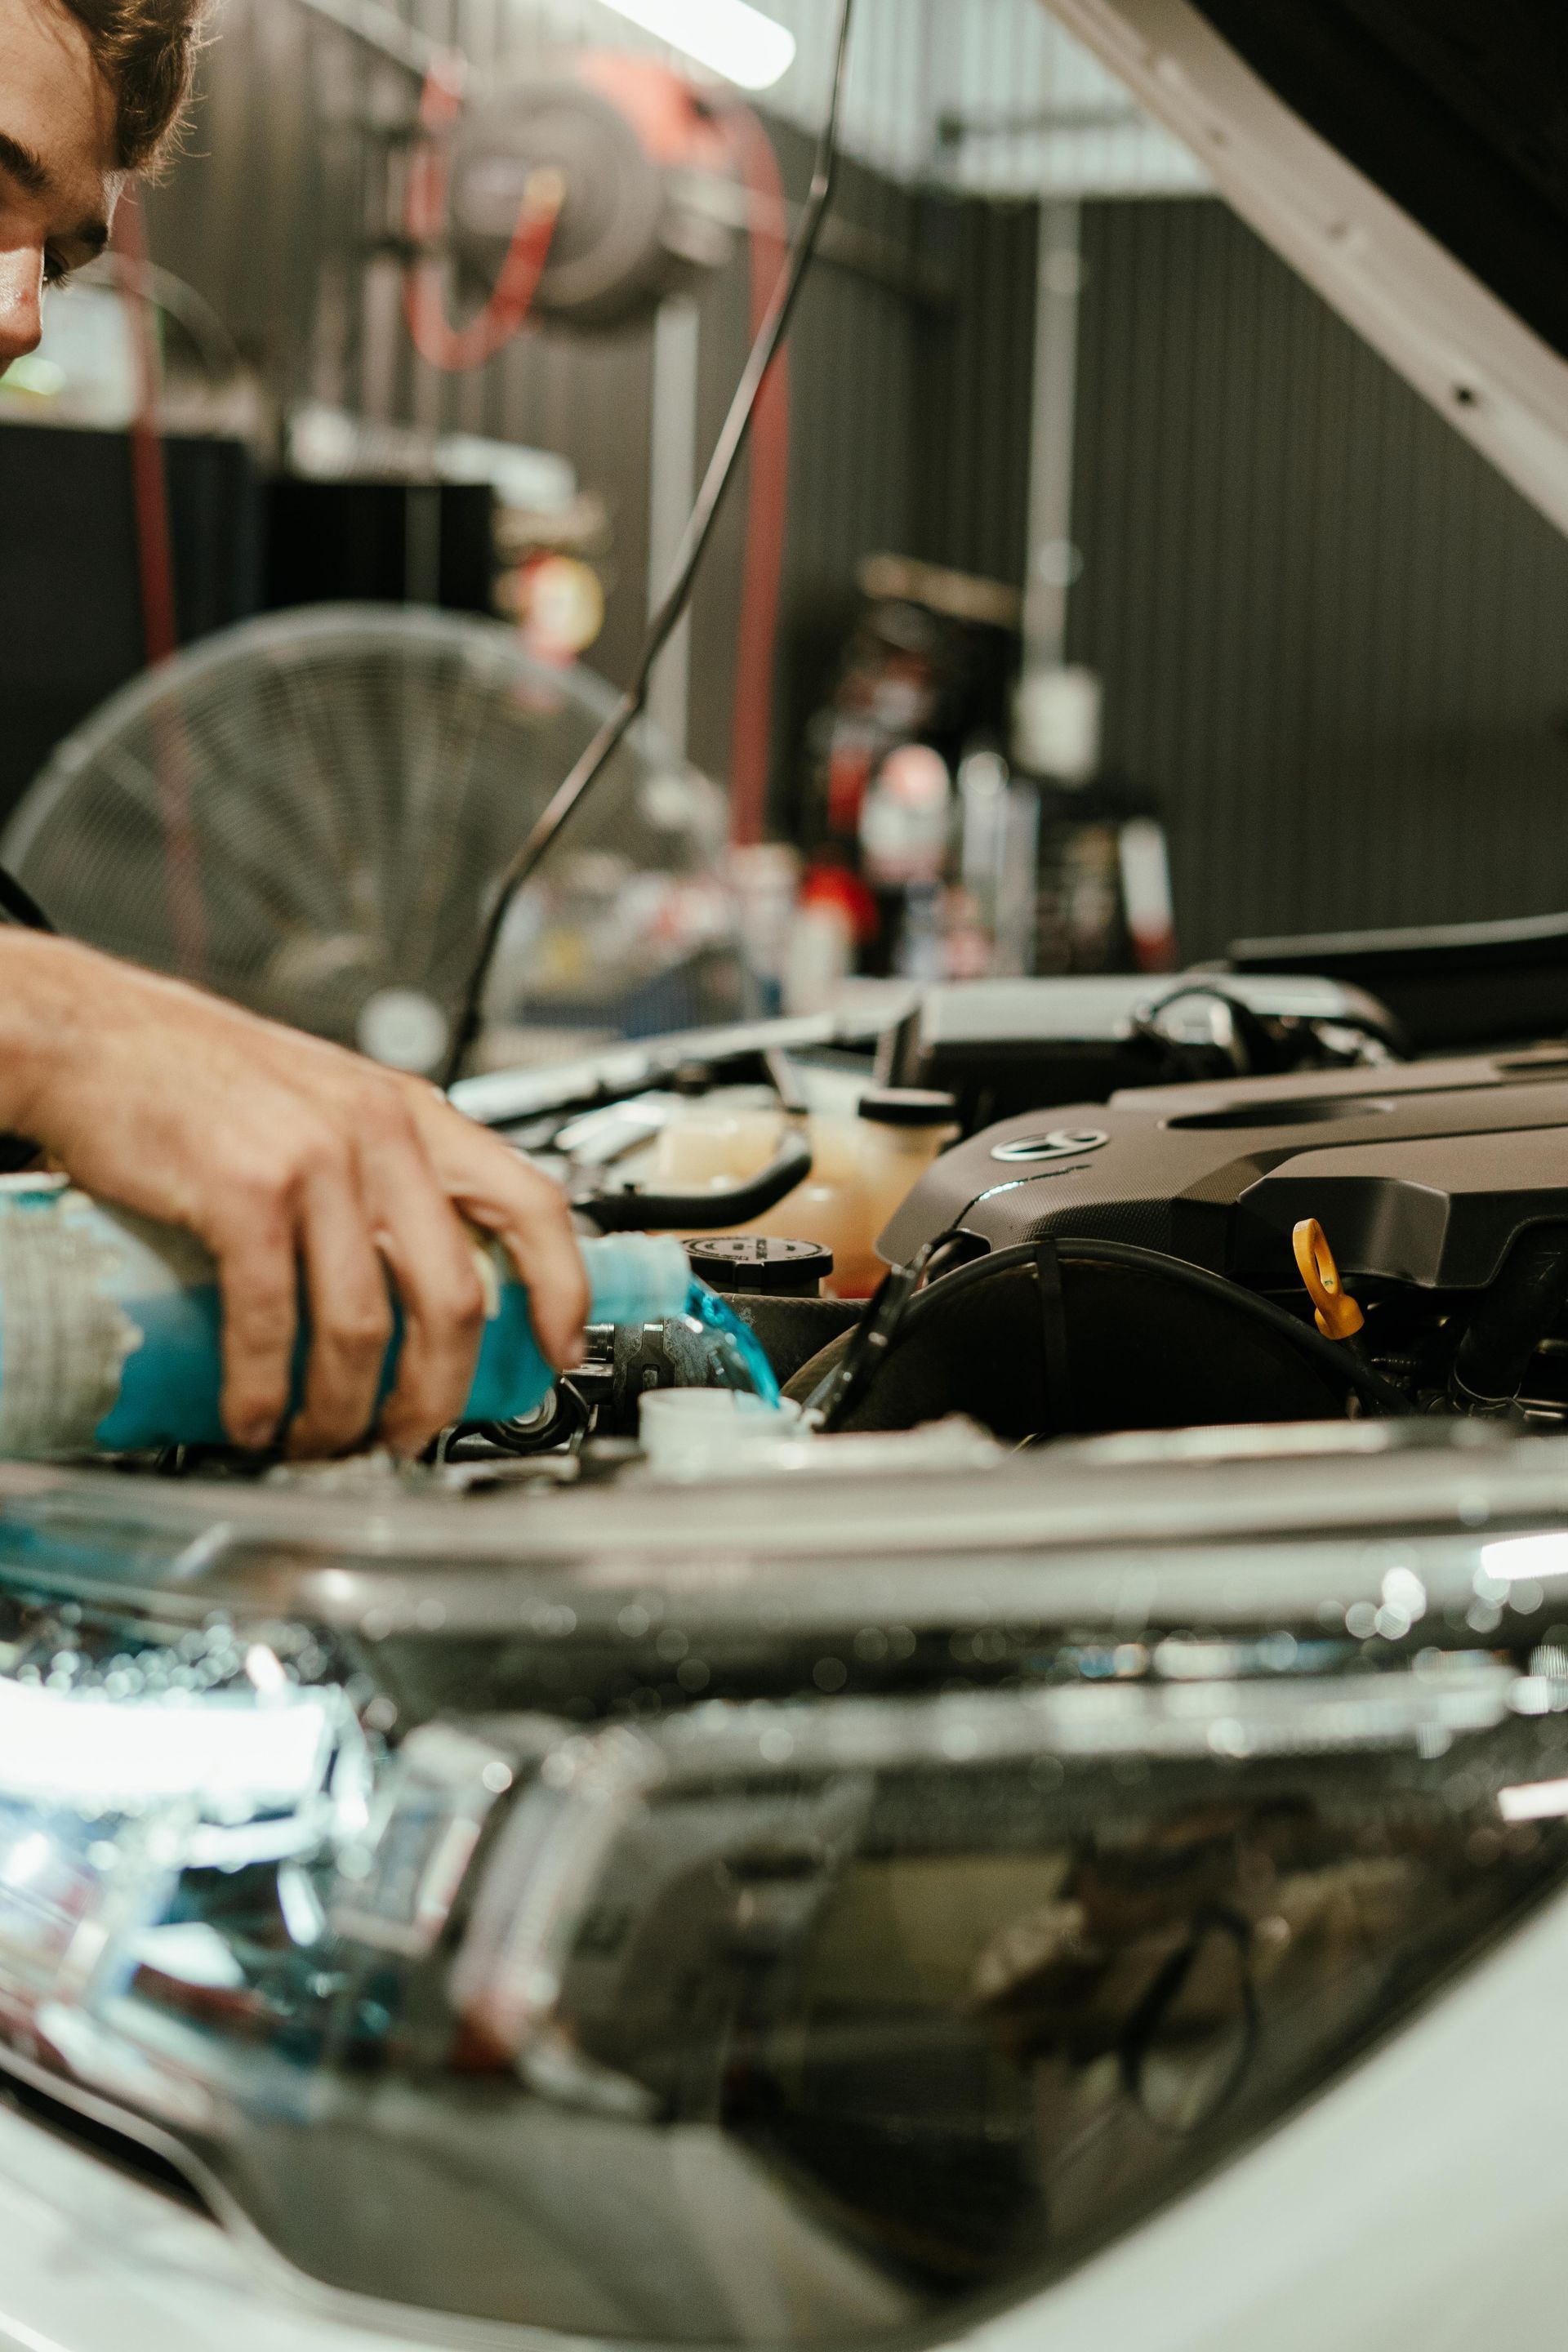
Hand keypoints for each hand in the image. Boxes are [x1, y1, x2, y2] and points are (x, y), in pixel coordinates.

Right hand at [2, 935, 587, 1455]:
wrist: (93, 1032)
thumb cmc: (204, 1075)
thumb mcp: (329, 1102)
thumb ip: (382, 1173)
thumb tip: (423, 1274)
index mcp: (415, 1114)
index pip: (532, 1203)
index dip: (564, 1291)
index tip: (560, 1354)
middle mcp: (380, 1132)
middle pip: (455, 1295)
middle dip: (438, 1391)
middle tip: (409, 1434)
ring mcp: (315, 1160)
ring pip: (366, 1324)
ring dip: (345, 1408)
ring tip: (320, 1439)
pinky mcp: (244, 1190)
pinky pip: (276, 1318)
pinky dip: (267, 1388)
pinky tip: (255, 1416)